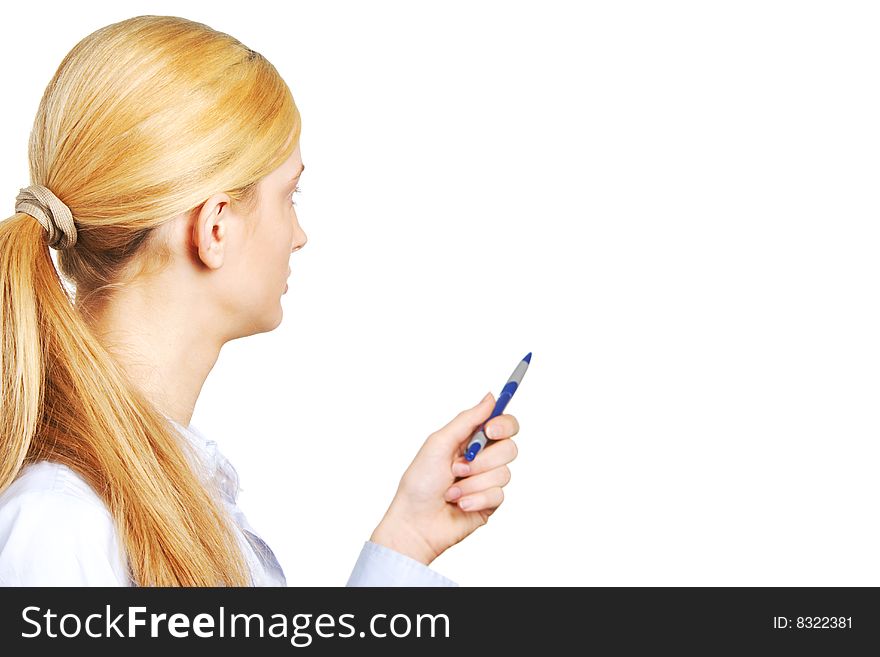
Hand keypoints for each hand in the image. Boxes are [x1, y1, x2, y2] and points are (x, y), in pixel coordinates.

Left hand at [369, 392, 519, 564]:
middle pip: (509, 448)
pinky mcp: (490, 503)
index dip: (503, 424)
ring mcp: (487, 481)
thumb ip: (467, 420)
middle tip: (458, 467)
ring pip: (504, 473)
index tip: (490, 431)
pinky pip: (498, 495)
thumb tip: (490, 398)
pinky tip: (459, 504)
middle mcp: (482, 458)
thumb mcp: (438, 443)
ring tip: (451, 491)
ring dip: (472, 483)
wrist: (415, 523)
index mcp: (470, 440)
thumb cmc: (419, 483)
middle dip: (482, 461)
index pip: (503, 424)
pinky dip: (475, 499)